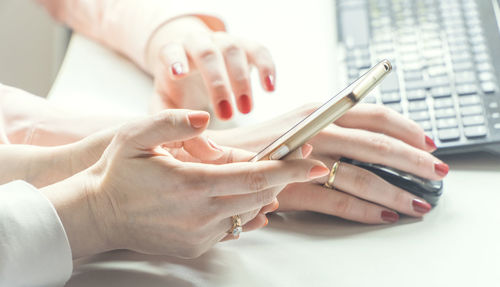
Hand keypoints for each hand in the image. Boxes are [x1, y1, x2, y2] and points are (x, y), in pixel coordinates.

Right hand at [42, 110, 327, 258]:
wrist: (97, 214)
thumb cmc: (116, 174)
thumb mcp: (137, 136)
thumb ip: (173, 123)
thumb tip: (205, 118)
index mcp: (191, 184)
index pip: (253, 176)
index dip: (287, 168)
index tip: (312, 162)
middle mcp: (200, 214)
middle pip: (259, 196)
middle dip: (284, 178)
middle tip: (299, 162)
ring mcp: (199, 235)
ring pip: (250, 214)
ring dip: (265, 194)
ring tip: (269, 176)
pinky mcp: (196, 247)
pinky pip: (234, 229)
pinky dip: (247, 213)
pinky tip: (249, 200)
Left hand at [146, 16, 275, 119]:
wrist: (193, 65)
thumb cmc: (177, 88)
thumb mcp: (166, 104)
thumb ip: (170, 122)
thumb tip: (196, 143)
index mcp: (172, 53)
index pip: (171, 51)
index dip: (175, 61)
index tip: (178, 76)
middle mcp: (198, 43)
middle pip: (207, 54)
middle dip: (218, 85)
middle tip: (226, 116)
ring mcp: (222, 42)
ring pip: (233, 51)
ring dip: (241, 82)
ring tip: (246, 110)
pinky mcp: (245, 46)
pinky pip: (258, 50)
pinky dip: (266, 67)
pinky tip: (269, 89)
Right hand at [208, 103, 448, 223]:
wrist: (214, 158)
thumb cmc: (260, 142)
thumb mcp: (298, 122)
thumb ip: (330, 125)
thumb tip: (371, 135)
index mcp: (317, 111)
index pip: (371, 113)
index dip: (405, 127)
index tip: (429, 141)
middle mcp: (313, 131)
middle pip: (375, 144)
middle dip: (412, 161)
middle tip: (437, 172)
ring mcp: (302, 161)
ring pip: (360, 176)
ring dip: (394, 191)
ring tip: (418, 203)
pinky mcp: (291, 190)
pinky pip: (336, 202)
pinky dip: (364, 211)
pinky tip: (383, 216)